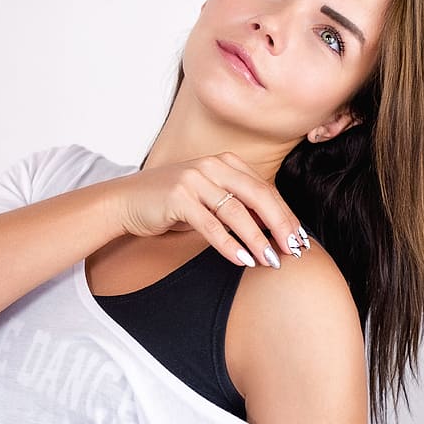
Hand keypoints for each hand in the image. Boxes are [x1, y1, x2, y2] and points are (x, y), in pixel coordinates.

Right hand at [107, 152, 309, 267]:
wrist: (125, 201)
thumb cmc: (168, 204)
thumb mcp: (206, 199)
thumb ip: (236, 206)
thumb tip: (273, 230)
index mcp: (223, 163)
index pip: (264, 189)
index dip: (285, 214)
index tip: (298, 239)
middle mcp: (211, 166)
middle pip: (258, 195)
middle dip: (280, 224)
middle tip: (294, 250)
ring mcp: (194, 179)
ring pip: (236, 211)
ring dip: (256, 239)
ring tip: (269, 260)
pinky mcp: (178, 197)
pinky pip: (210, 225)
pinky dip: (229, 244)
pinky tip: (241, 260)